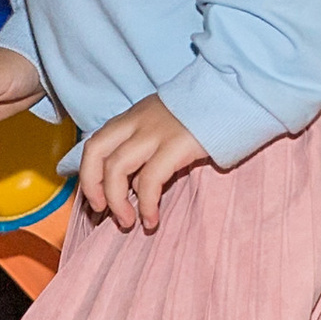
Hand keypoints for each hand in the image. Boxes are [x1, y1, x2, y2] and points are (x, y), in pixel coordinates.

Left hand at [78, 93, 206, 231]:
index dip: (87, 174)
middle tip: (101, 211)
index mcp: (131, 118)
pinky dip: (147, 205)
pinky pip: (150, 179)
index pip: (94, 144)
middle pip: (96, 152)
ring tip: (128, 222)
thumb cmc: (199, 118)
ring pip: (117, 167)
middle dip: (91, 185)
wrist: (233, 97)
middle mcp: (137, 122)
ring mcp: (155, 132)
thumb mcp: (162, 128)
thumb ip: (145, 152)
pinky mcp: (177, 144)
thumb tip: (134, 186)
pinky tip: (152, 220)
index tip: (94, 199)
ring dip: (116, 201)